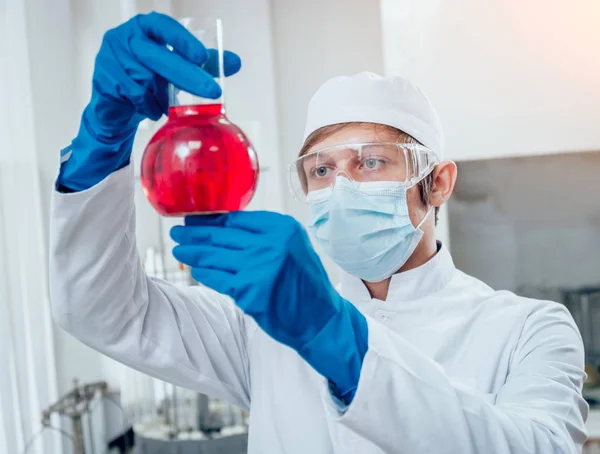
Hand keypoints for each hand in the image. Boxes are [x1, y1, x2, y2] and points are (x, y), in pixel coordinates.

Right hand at [58, 12, 240, 190]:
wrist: (116, 103)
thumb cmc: (149, 79)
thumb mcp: (177, 68)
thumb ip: (204, 63)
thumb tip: (235, 62)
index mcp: (146, 28)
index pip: (163, 26)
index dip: (181, 40)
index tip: (201, 57)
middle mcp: (126, 38)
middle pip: (157, 56)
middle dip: (186, 76)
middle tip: (212, 91)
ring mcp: (111, 57)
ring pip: (144, 80)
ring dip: (161, 96)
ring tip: (165, 103)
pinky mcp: (103, 79)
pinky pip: (132, 95)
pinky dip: (147, 105)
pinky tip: (150, 109)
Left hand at [170, 212, 367, 402]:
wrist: (321, 319)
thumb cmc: (305, 284)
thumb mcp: (293, 247)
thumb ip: (264, 235)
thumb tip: (224, 226)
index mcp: (282, 228)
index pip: (236, 218)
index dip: (211, 219)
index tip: (195, 219)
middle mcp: (271, 244)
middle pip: (222, 235)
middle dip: (195, 233)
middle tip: (178, 232)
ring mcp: (259, 267)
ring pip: (214, 256)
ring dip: (193, 253)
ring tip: (179, 249)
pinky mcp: (249, 291)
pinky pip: (217, 278)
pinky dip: (204, 274)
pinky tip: (196, 270)